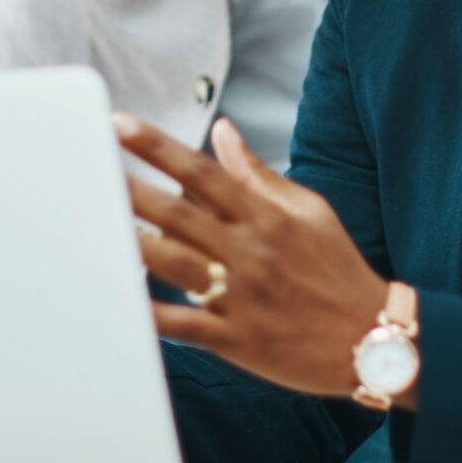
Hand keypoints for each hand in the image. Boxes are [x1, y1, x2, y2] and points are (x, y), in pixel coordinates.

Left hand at [116, 111, 392, 400]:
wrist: (375, 339)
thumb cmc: (337, 269)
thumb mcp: (308, 210)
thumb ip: (258, 172)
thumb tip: (221, 129)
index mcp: (265, 216)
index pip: (201, 171)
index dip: (156, 146)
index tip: (118, 123)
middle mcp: (250, 251)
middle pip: (178, 213)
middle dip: (129, 189)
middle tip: (85, 166)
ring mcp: (242, 296)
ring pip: (176, 265)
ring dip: (132, 245)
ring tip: (92, 225)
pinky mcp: (238, 339)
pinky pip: (188, 326)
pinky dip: (153, 317)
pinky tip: (119, 304)